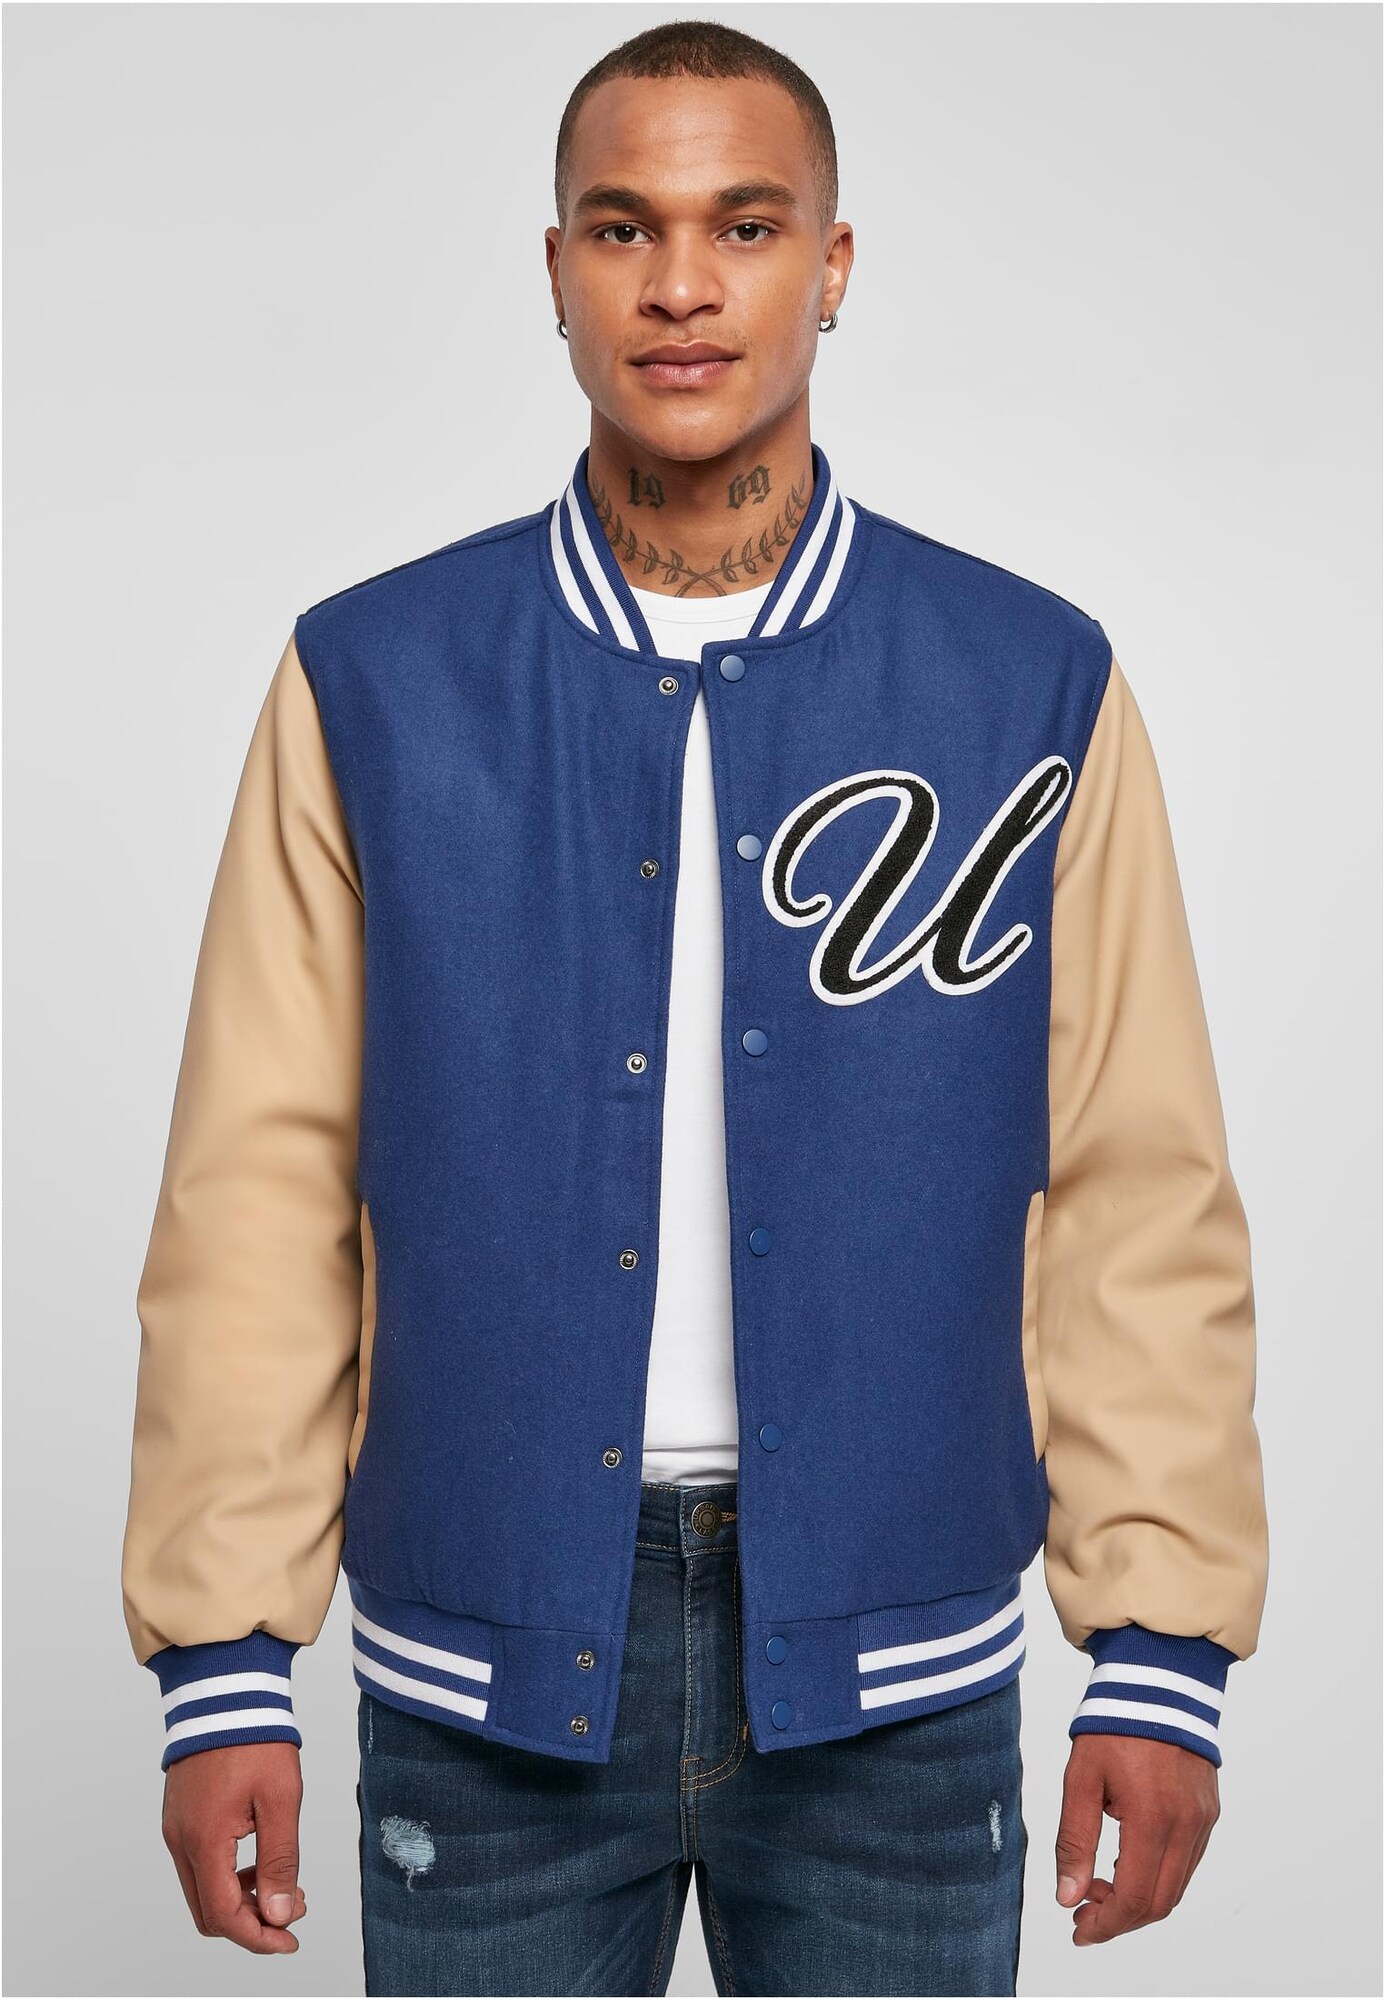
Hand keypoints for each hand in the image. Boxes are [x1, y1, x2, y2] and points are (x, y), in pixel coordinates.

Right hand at [161, 1742, 307, 1952]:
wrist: (225, 1689)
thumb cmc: (255, 1738)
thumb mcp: (280, 1800)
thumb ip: (279, 1860)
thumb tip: (277, 1914)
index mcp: (204, 1840)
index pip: (224, 1915)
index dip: (258, 1937)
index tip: (289, 1940)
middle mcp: (180, 1840)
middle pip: (208, 1911)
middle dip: (251, 1921)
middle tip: (291, 1906)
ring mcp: (176, 1828)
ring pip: (202, 1890)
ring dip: (240, 1899)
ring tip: (283, 1882)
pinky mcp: (179, 1816)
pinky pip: (198, 1864)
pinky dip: (227, 1876)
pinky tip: (259, 1860)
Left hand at [1055, 1733, 1218, 1945]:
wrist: (1157, 1679)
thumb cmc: (1115, 1723)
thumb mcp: (1081, 1778)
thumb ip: (1074, 1841)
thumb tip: (1067, 1897)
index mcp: (1152, 1818)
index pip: (1134, 1899)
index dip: (1105, 1924)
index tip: (1078, 1928)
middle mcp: (1186, 1826)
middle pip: (1160, 1902)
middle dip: (1120, 1918)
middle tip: (1084, 1911)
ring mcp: (1202, 1820)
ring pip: (1176, 1886)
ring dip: (1140, 1899)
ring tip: (1101, 1885)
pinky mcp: (1208, 1811)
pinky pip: (1188, 1862)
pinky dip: (1159, 1876)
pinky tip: (1128, 1863)